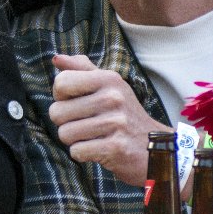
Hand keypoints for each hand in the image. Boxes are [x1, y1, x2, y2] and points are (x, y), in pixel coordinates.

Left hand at [49, 53, 168, 186]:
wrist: (155, 148)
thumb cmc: (124, 114)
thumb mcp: (109, 86)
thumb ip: (82, 70)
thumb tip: (57, 59)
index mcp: (108, 79)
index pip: (61, 82)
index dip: (61, 97)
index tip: (75, 102)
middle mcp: (113, 98)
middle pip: (57, 112)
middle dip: (65, 122)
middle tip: (85, 124)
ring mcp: (115, 123)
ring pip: (65, 134)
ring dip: (74, 140)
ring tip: (93, 137)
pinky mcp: (115, 148)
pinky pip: (76, 152)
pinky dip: (83, 154)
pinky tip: (98, 149)